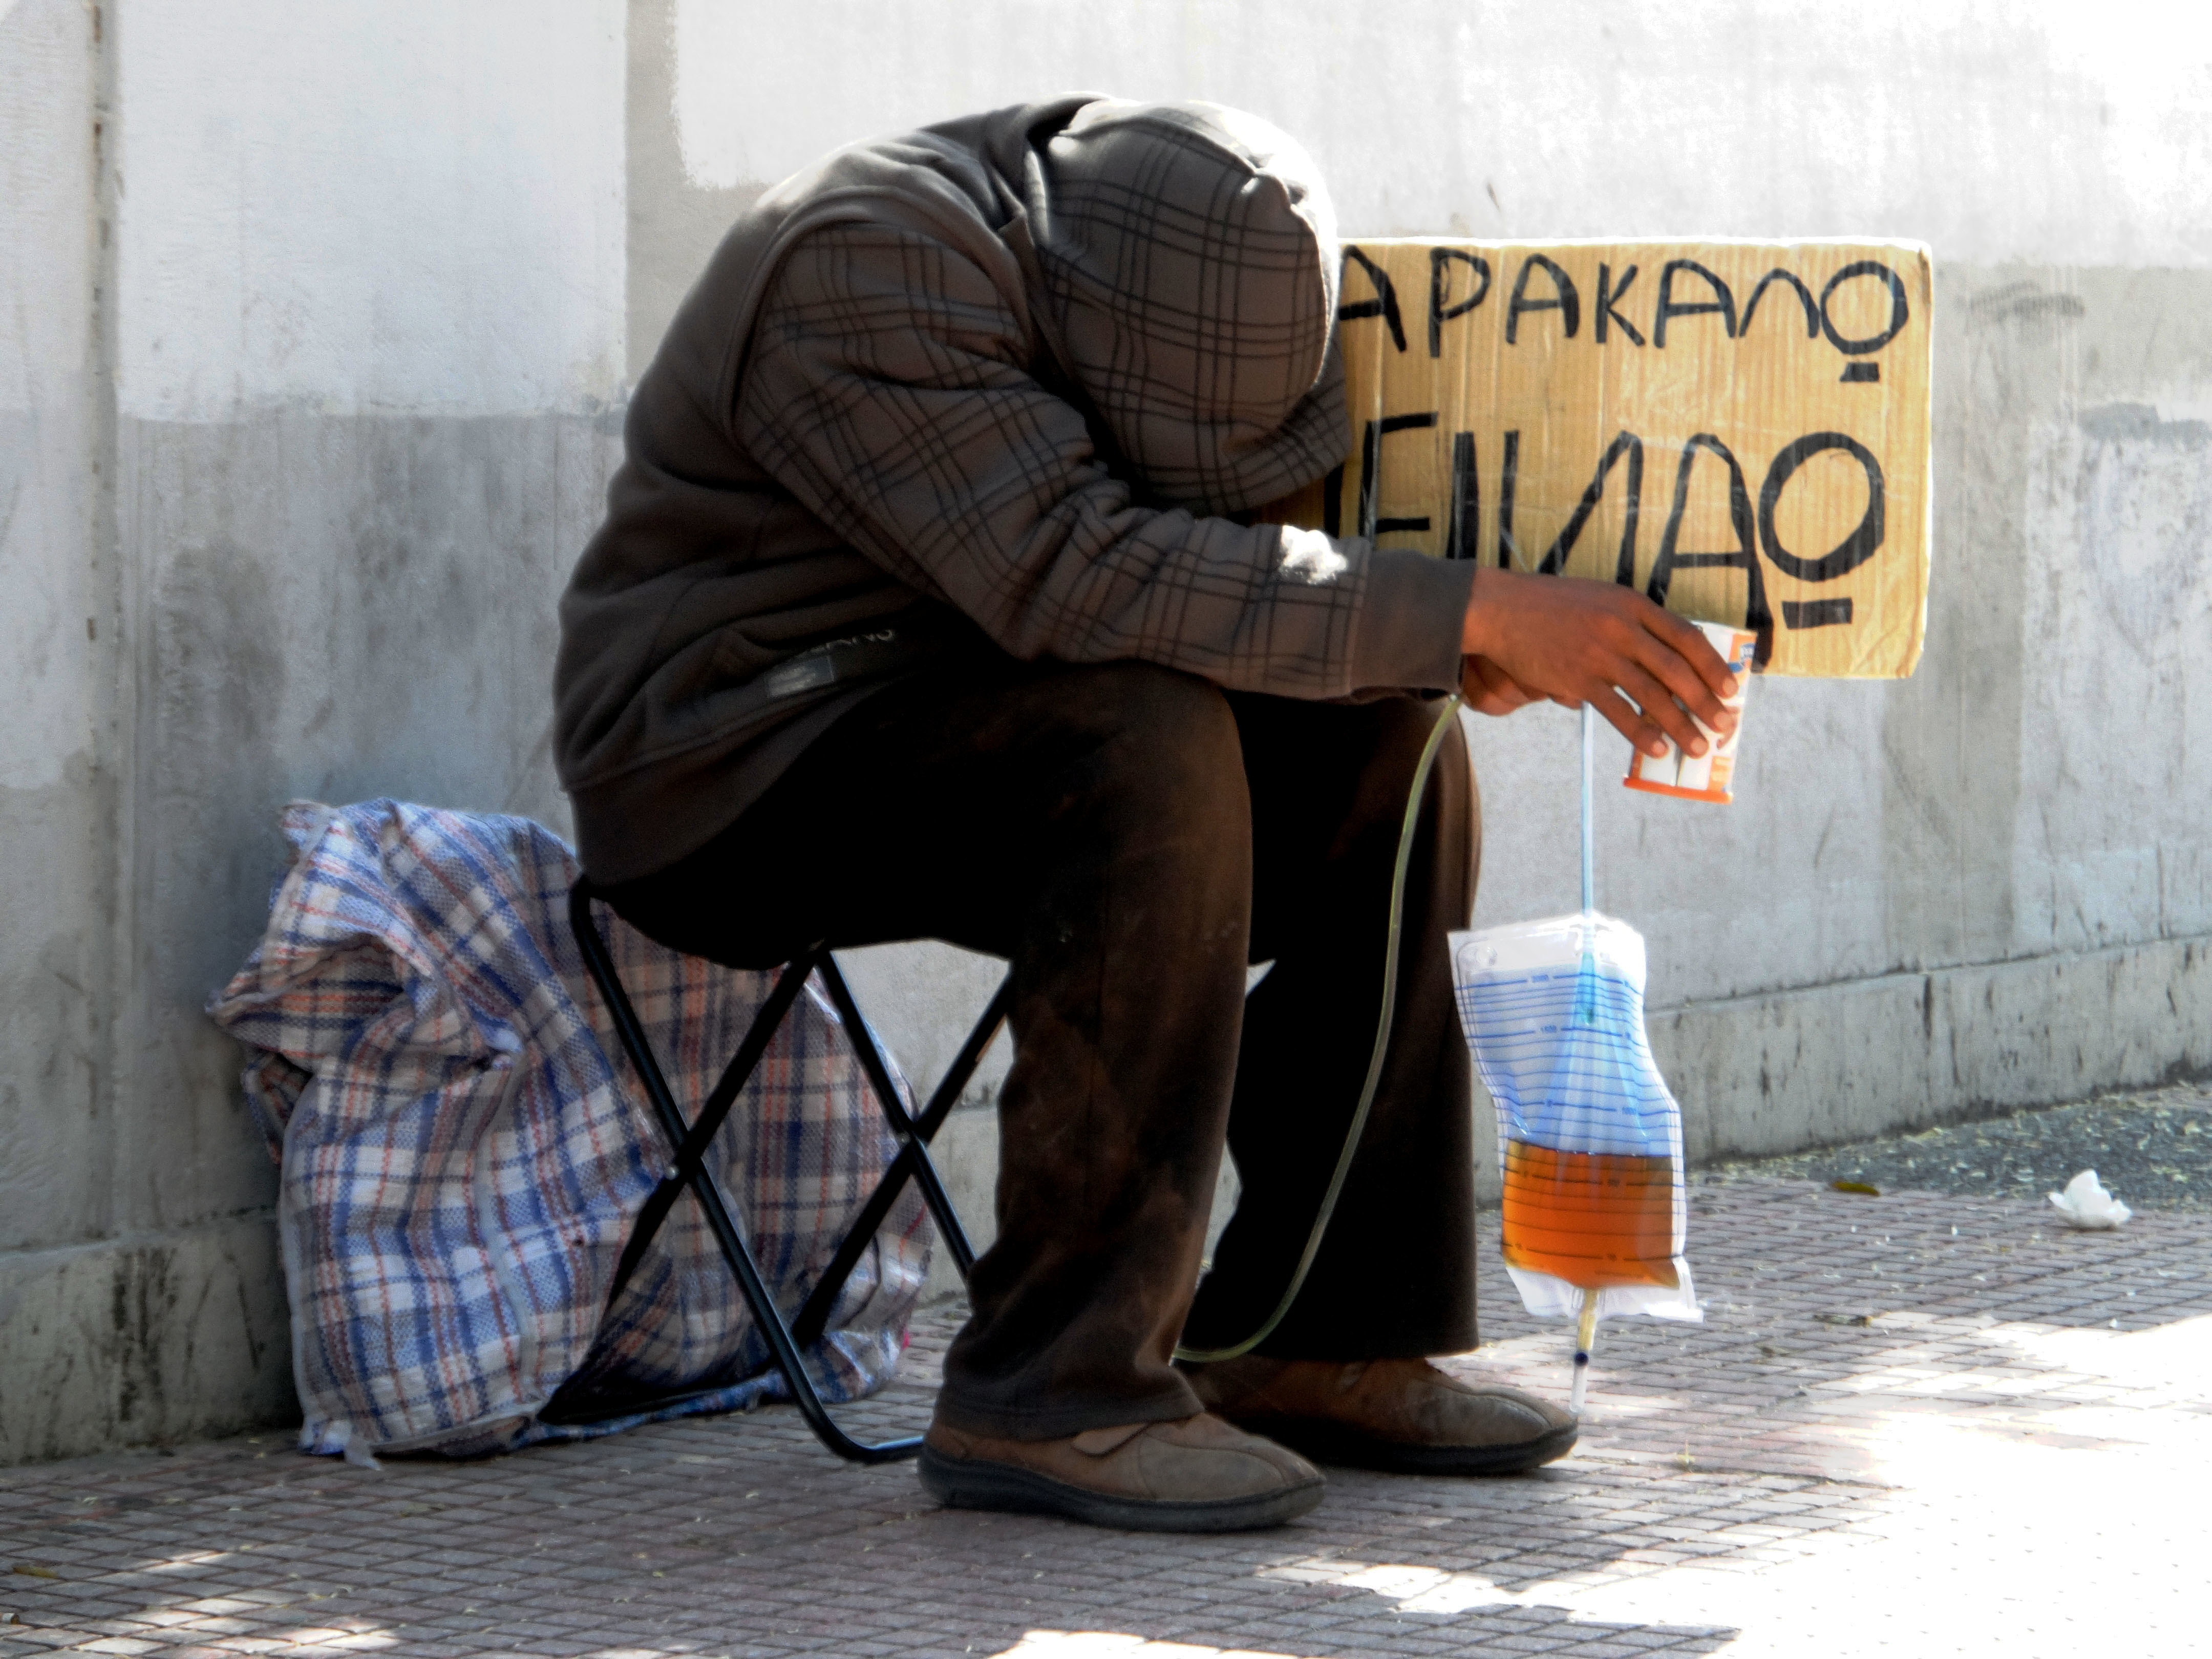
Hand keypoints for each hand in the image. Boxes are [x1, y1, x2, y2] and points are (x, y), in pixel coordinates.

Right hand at [1460, 569, 1740, 758]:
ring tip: (1697, 748)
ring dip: (1680, 725)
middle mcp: (1622, 627)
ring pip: (1652, 694)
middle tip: (1724, 726)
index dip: (1713, 665)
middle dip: (1706, 702)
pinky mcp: (1577, 678)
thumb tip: (1658, 660)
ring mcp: (1600, 653)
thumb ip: (1630, 622)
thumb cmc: (1551, 605)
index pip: (1686, 636)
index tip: (1731, 688)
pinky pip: (1617, 710)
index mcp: (1633, 605)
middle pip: (1677, 669)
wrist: (1502, 609)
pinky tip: (1655, 748)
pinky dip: (1640, 732)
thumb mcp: (1600, 599)